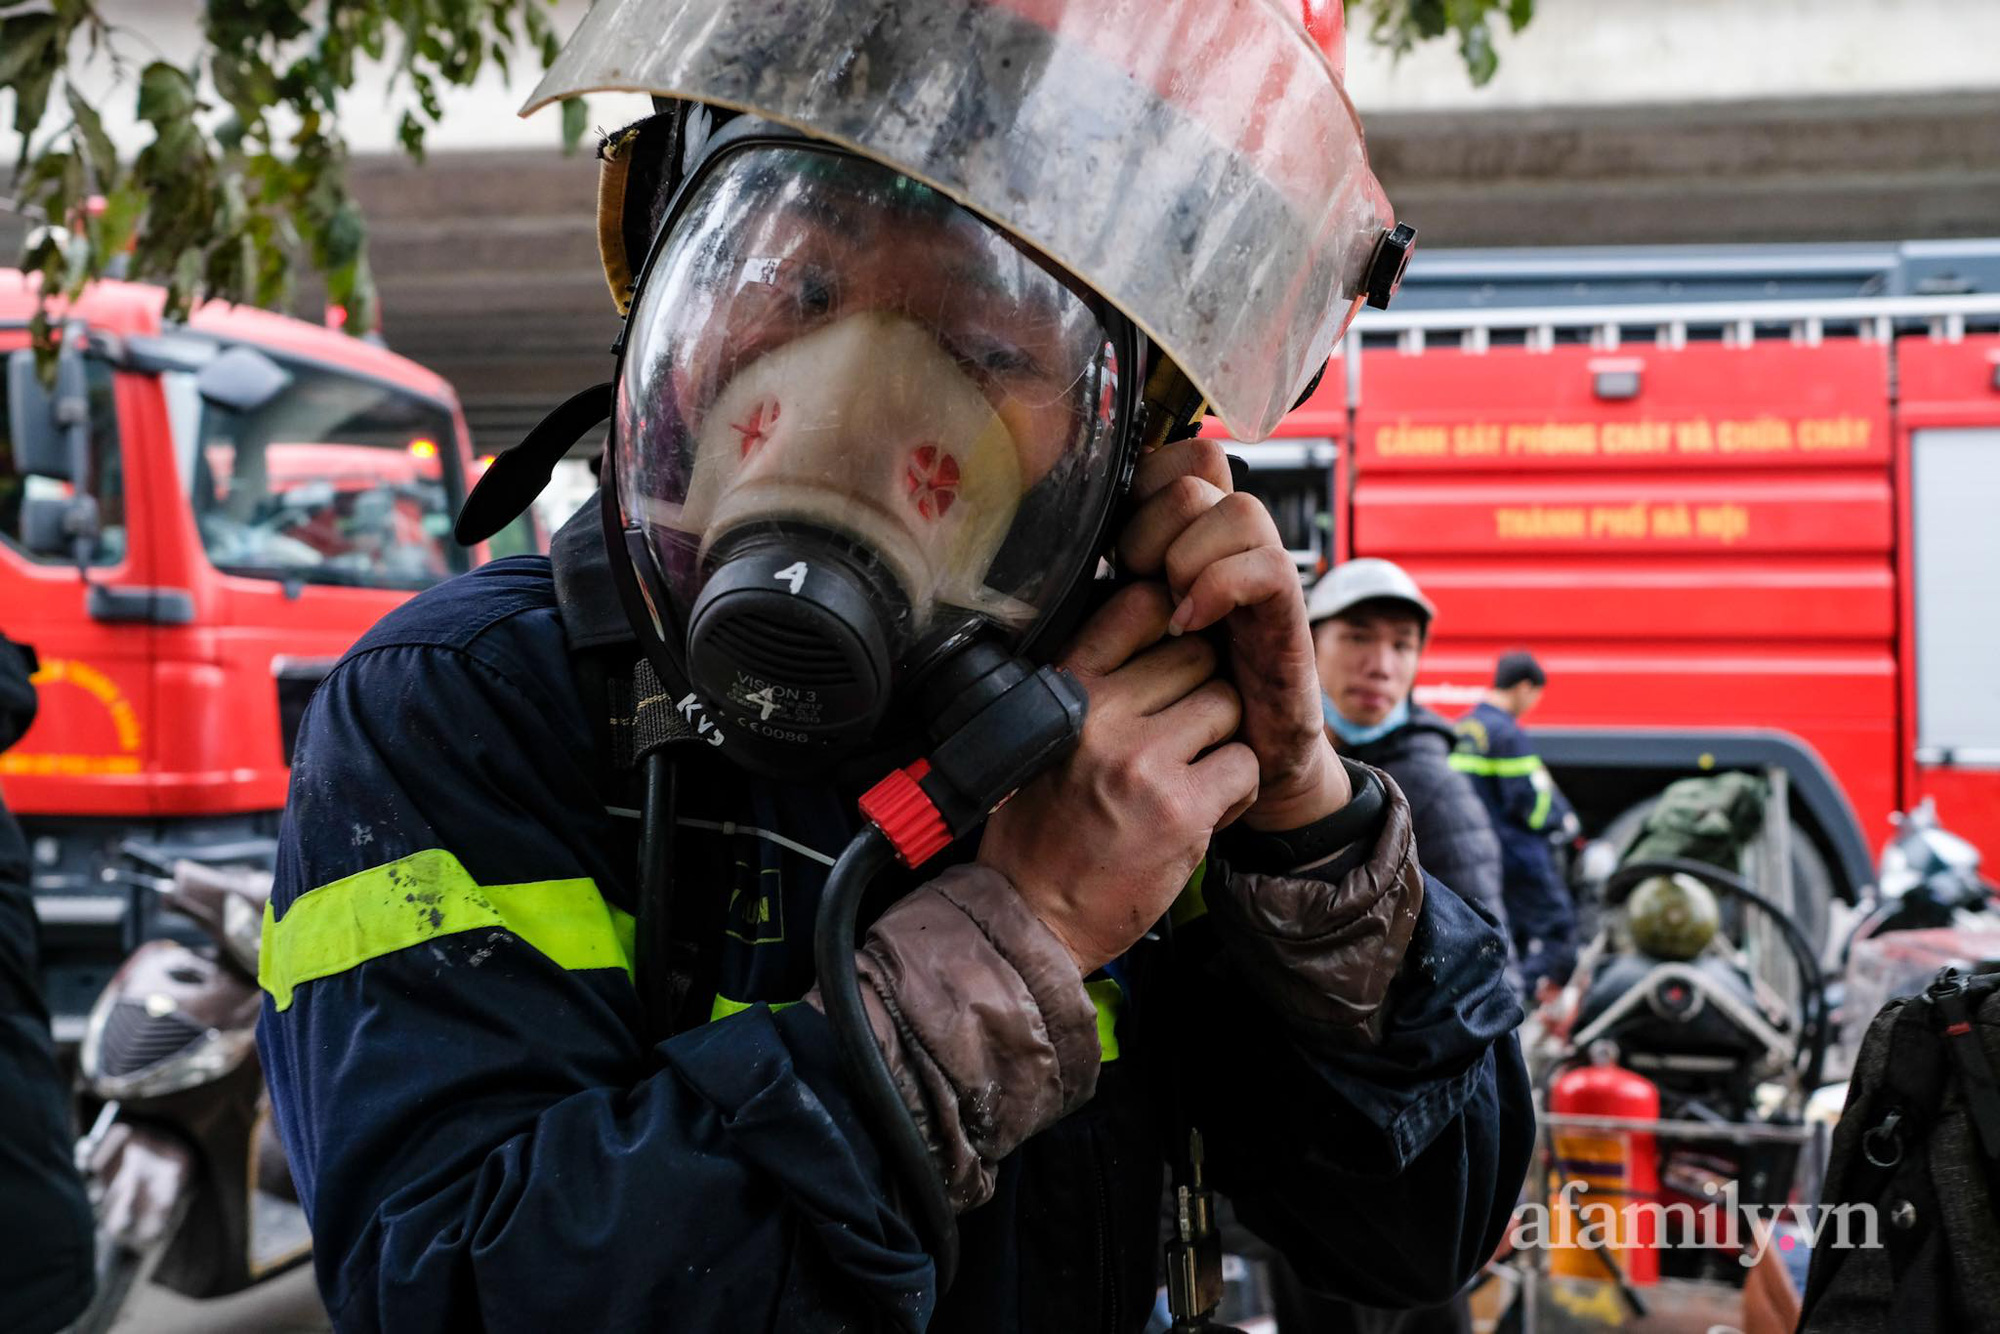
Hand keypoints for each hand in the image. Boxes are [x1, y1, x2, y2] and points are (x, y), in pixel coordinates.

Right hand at [977, 583, 1259, 972]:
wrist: (1031, 914)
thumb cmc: (1039, 829)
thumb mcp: (1043, 736)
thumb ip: (1091, 686)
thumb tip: (1153, 631)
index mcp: (1067, 687)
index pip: (1140, 605)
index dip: (1172, 623)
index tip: (1172, 654)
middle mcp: (1103, 713)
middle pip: (1197, 656)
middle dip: (1200, 694)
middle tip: (1180, 741)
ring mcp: (1143, 759)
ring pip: (1227, 705)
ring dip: (1222, 742)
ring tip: (1189, 779)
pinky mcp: (1181, 808)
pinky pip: (1245, 765)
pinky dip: (1236, 792)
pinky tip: (1201, 813)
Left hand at [1115, 437, 1349, 830]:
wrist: (1247, 753)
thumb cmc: (1180, 689)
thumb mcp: (1130, 619)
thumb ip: (1112, 574)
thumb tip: (1060, 538)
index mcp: (1197, 532)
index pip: (1182, 455)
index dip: (1145, 482)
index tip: (1119, 543)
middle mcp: (1236, 543)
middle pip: (1204, 469)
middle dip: (1154, 523)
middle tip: (1141, 580)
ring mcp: (1266, 575)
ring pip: (1240, 509)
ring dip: (1188, 556)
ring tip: (1172, 607)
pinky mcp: (1289, 616)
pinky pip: (1266, 566)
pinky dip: (1219, 589)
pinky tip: (1192, 624)